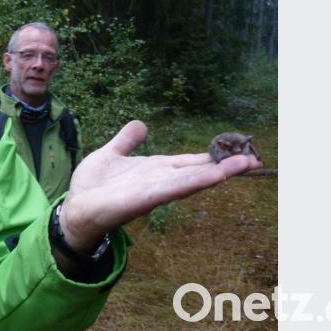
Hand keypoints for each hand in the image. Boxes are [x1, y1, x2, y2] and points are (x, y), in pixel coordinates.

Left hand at [60, 120, 261, 251]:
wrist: (74, 208)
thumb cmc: (93, 185)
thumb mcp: (110, 153)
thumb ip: (127, 140)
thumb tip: (141, 123)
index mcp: (155, 169)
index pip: (190, 162)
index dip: (213, 157)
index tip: (240, 152)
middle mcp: (160, 180)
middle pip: (198, 171)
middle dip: (226, 166)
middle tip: (256, 159)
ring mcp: (155, 190)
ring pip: (192, 179)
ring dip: (218, 173)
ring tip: (246, 164)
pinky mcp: (145, 199)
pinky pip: (173, 189)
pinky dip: (194, 182)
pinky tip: (214, 177)